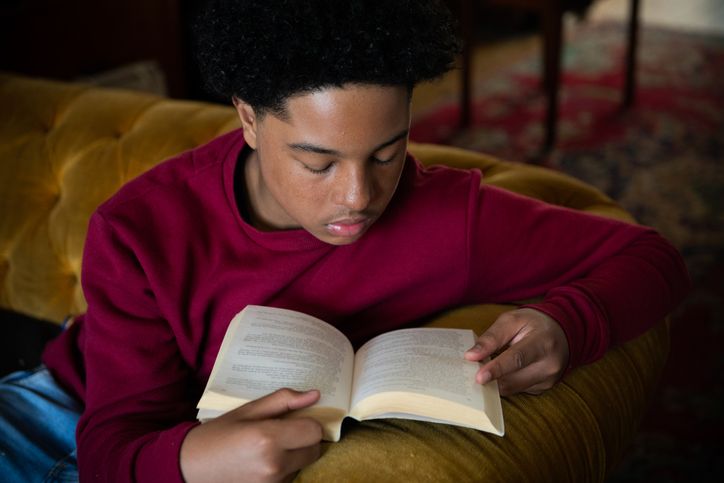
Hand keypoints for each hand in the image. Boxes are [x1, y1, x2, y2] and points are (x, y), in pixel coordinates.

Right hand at [180, 388, 322, 482]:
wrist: (190, 467)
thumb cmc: (218, 434)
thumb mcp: (248, 411)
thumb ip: (283, 401)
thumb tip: (314, 395)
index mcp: (268, 439)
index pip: (314, 431)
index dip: (309, 423)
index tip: (296, 419)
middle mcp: (274, 464)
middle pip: (314, 450)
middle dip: (304, 439)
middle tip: (283, 432)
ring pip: (303, 465)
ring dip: (294, 456)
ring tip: (267, 449)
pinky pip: (289, 478)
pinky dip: (284, 469)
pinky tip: (262, 462)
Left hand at [464, 308, 568, 395]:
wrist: (561, 331)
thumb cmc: (533, 323)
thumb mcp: (512, 320)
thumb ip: (491, 337)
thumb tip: (471, 356)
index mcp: (543, 342)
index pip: (517, 359)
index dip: (496, 369)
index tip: (478, 377)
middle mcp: (549, 364)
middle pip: (513, 379)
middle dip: (489, 378)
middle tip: (470, 373)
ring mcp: (548, 379)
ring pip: (513, 388)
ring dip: (495, 382)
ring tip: (483, 371)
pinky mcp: (544, 388)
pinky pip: (517, 390)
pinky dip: (505, 383)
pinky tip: (499, 374)